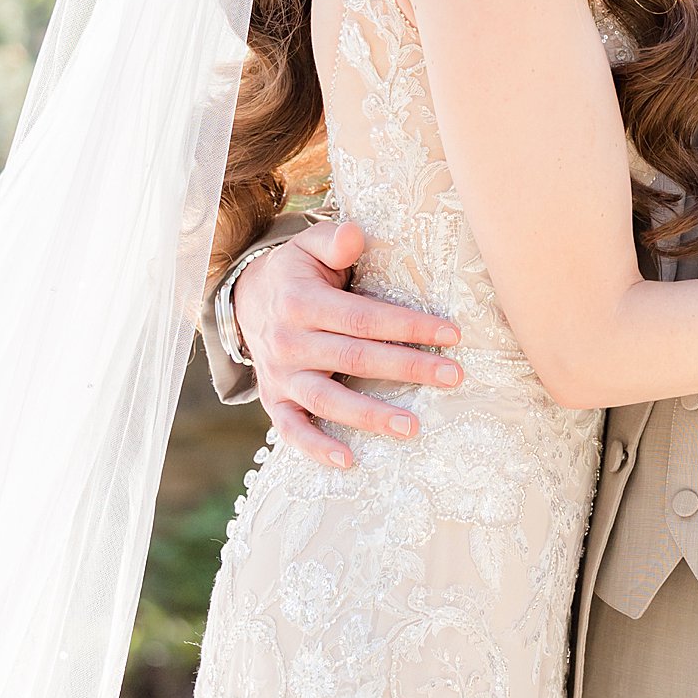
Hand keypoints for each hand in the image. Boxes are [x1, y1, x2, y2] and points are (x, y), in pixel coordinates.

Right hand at [233, 222, 460, 469]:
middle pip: (355, 358)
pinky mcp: (274, 400)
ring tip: (413, 427)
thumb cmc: (296, 272)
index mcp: (302, 302)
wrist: (244, 300)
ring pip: (328, 400)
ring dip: (370, 416)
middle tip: (453, 376)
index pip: (363, 318)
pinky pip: (292, 430)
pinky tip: (349, 462)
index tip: (451, 334)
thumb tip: (356, 235)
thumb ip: (334, 240)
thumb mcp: (308, 247)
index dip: (407, 326)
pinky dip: (316, 449)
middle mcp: (289, 342)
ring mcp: (280, 375)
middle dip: (407, 367)